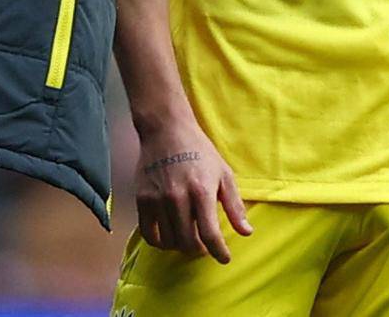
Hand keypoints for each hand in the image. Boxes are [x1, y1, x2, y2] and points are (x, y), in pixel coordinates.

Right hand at [133, 114, 251, 263]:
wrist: (166, 131)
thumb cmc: (200, 152)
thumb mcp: (224, 174)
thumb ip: (234, 205)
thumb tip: (246, 232)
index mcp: (201, 191)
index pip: (210, 234)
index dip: (219, 252)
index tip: (224, 258)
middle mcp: (177, 197)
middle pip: (188, 242)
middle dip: (200, 250)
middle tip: (204, 246)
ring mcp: (157, 200)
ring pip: (169, 241)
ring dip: (181, 246)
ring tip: (188, 237)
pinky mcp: (142, 199)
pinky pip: (149, 234)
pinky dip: (160, 242)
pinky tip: (169, 235)